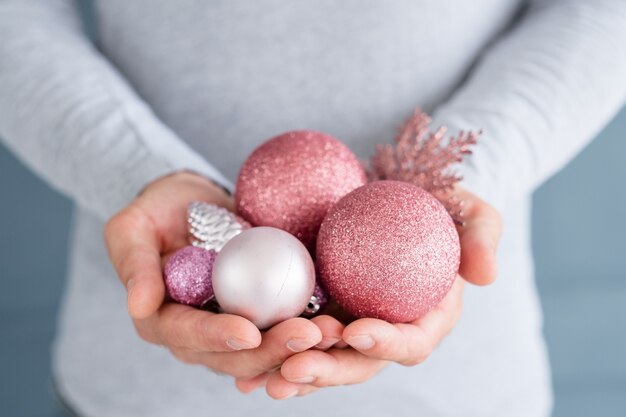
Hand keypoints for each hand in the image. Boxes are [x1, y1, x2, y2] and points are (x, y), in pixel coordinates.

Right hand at [104, 172, 323, 377]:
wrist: (189, 206)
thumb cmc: (156, 211)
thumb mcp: (132, 227)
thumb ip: (134, 263)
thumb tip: (138, 306)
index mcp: (163, 321)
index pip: (190, 336)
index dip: (218, 337)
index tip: (247, 332)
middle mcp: (199, 335)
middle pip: (235, 356)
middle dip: (272, 351)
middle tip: (309, 335)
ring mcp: (232, 327)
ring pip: (266, 352)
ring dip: (300, 348)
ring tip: (332, 334)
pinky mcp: (259, 314)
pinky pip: (284, 328)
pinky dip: (310, 329)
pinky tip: (339, 322)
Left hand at [244, 187, 501, 398]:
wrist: (393, 191)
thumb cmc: (436, 200)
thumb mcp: (467, 206)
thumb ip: (482, 235)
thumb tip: (485, 275)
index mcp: (428, 317)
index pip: (413, 341)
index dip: (388, 343)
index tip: (358, 331)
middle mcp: (388, 329)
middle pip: (361, 362)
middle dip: (330, 370)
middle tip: (294, 368)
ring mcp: (352, 323)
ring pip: (325, 358)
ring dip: (295, 371)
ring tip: (260, 381)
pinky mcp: (322, 311)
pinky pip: (298, 337)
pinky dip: (273, 353)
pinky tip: (243, 369)